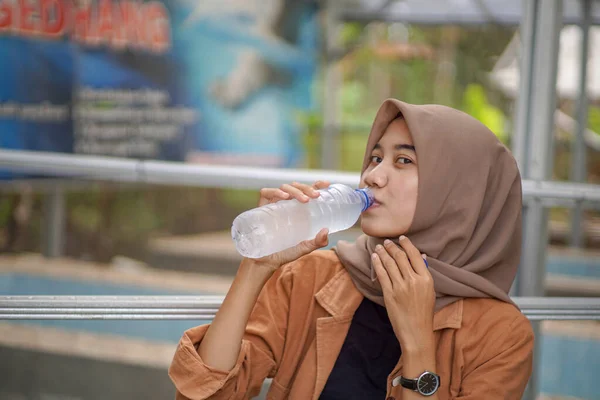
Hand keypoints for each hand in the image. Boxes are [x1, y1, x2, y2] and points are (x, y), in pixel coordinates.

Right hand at [250, 181, 330, 271]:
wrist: (265, 261)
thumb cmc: (284, 253)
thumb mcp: (304, 247)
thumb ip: (316, 242)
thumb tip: (326, 231)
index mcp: (297, 210)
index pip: (306, 191)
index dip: (316, 184)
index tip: (326, 184)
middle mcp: (286, 204)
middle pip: (297, 187)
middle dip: (307, 188)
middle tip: (316, 196)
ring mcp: (273, 204)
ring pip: (284, 187)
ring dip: (296, 190)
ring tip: (305, 200)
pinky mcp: (261, 207)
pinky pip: (266, 193)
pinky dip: (276, 192)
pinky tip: (285, 197)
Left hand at [372, 236, 434, 351]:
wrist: (416, 332)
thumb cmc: (424, 313)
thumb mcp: (430, 292)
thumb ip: (424, 274)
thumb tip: (422, 256)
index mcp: (426, 279)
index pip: (415, 255)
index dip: (407, 244)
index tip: (401, 238)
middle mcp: (413, 281)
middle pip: (400, 257)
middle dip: (392, 247)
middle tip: (386, 241)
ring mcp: (400, 287)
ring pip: (390, 264)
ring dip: (383, 253)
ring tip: (379, 247)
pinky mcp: (389, 294)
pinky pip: (382, 274)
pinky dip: (377, 264)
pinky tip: (375, 258)